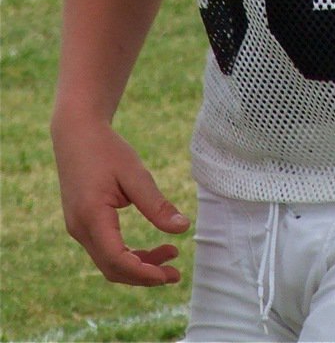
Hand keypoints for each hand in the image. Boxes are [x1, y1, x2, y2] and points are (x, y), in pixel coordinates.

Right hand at [52, 117, 190, 285]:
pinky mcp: (82, 225)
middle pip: (113, 268)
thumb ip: (156, 204)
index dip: (143, 272)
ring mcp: (78, 229)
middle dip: (145, 276)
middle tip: (176, 273)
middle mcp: (80, 229)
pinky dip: (127, 255)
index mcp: (91, 216)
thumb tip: (183, 228)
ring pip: (108, 262)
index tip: (169, 273)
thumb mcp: (135, 173)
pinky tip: (150, 249)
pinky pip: (105, 250)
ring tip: (170, 256)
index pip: (116, 259)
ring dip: (138, 266)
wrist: (76, 133)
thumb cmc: (106, 149)